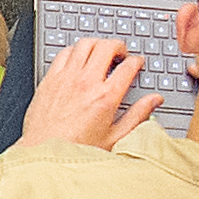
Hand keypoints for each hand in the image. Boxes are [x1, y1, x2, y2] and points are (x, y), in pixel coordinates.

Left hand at [35, 35, 152, 154]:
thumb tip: (154, 101)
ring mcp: (66, 78)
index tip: (137, 63)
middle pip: (107, 47)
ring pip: (85, 44)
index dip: (137, 61)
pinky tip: (77, 58)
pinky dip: (74, 50)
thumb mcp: (115, 137)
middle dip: (119, 46)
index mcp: (106, 97)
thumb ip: (138, 115)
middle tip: (121, 53)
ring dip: (97, 44)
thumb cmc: (76, 149)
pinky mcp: (50, 79)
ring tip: (101, 52)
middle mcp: (86, 83)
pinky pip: (64, 52)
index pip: (128, 66)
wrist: (44, 154)